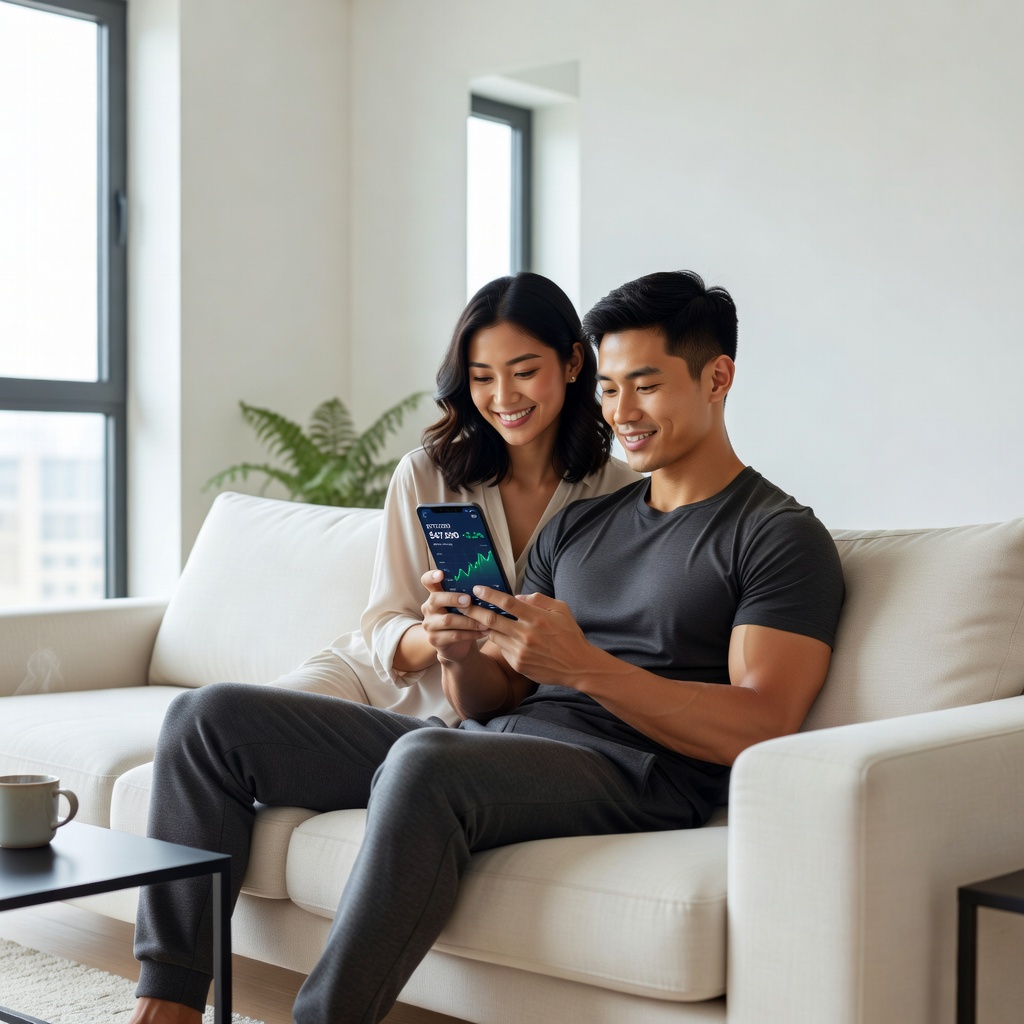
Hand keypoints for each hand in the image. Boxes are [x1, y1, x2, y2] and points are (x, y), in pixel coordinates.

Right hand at [419, 570, 488, 663]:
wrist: (457, 647)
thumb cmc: (462, 621)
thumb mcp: (463, 607)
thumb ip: (467, 596)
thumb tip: (486, 586)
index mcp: (435, 595)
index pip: (427, 581)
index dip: (431, 576)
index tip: (441, 573)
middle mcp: (428, 608)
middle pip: (435, 599)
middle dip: (453, 598)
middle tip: (469, 600)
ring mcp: (429, 625)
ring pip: (448, 620)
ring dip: (469, 620)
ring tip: (486, 622)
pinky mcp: (435, 639)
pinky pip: (454, 635)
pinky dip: (472, 633)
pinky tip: (484, 632)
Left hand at [460, 586, 595, 686]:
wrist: (578, 666)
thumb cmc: (570, 635)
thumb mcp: (561, 609)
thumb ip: (539, 599)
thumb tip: (518, 596)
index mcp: (537, 618)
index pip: (507, 602)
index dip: (489, 595)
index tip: (477, 589)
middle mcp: (526, 634)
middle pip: (492, 620)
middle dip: (473, 610)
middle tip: (462, 604)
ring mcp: (521, 651)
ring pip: (493, 635)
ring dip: (482, 626)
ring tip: (473, 618)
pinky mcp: (518, 664)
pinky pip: (502, 648)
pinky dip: (499, 640)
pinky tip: (498, 636)